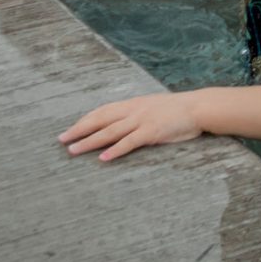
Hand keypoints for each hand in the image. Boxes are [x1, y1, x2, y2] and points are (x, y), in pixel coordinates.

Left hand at [60, 91, 202, 162]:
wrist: (198, 107)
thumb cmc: (177, 110)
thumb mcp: (153, 107)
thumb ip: (138, 114)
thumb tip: (124, 124)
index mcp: (133, 103)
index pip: (103, 111)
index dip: (85, 120)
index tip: (70, 129)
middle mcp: (133, 110)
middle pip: (100, 119)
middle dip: (79, 129)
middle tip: (61, 140)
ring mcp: (142, 120)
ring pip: (109, 131)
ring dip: (89, 141)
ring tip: (73, 150)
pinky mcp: (151, 132)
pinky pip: (129, 142)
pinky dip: (115, 150)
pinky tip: (103, 158)